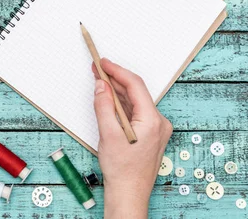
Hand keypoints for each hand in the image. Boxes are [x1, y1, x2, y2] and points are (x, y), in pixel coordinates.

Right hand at [92, 58, 172, 218]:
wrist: (129, 193)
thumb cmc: (122, 170)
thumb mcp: (108, 134)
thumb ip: (104, 106)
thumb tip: (101, 86)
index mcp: (153, 121)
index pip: (135, 86)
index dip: (117, 71)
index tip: (103, 63)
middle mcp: (158, 122)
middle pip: (135, 92)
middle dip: (115, 79)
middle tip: (97, 69)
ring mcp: (155, 128)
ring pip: (134, 101)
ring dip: (116, 91)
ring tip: (99, 81)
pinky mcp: (149, 133)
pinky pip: (134, 111)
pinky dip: (120, 104)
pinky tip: (108, 99)